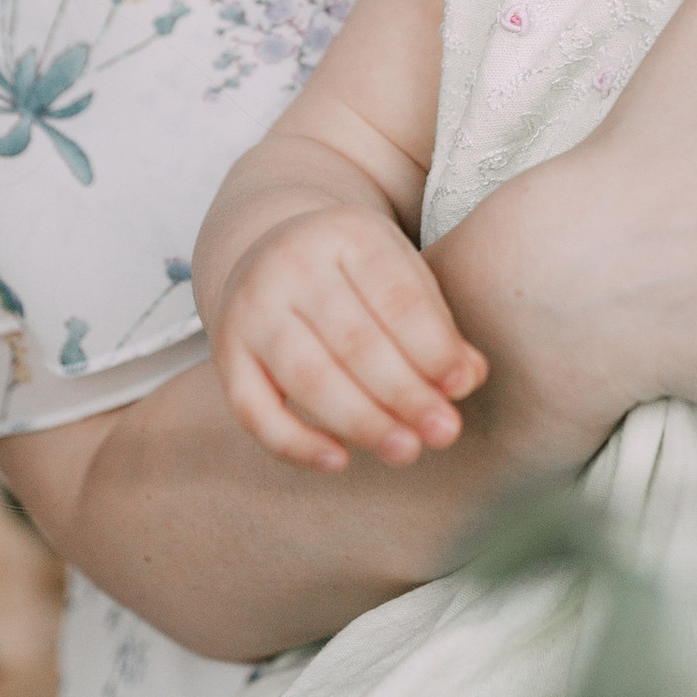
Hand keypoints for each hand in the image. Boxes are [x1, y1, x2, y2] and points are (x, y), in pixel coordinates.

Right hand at [213, 206, 487, 474]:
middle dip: (405, 393)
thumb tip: (469, 378)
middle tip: (444, 433)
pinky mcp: (226, 352)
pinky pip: (253, 409)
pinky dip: (295, 442)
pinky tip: (339, 462)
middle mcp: (290, 264)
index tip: (462, 385)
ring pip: (307, 376)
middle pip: (354, 340)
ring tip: (405, 451)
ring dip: (361, 422)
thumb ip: (438, 326)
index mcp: (348, 233)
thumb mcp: (402, 275)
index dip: (432, 346)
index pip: (395, 296)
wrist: (271, 249)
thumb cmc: (358, 276)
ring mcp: (251, 308)